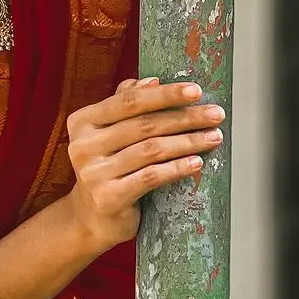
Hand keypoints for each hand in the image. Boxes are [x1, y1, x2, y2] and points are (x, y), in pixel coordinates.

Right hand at [63, 77, 224, 252]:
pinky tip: (196, 162)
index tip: (195, 91)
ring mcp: (94, 172)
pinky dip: (177, 168)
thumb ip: (124, 104)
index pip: (128, 101)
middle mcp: (83, 145)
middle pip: (143, 125)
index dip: (164, 95)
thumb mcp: (107, 133)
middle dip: (184, 117)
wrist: (90, 217)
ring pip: (151, 150)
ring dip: (187, 142)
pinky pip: (151, 177)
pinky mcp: (109, 197)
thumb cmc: (107, 167)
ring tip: (213, 137)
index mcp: (83, 121)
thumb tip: (152, 81)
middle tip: (215, 115)